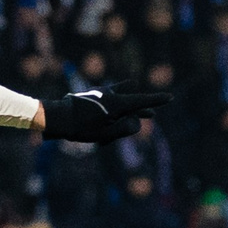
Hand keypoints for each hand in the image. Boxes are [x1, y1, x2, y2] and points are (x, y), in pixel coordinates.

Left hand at [41, 84, 170, 142]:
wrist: (58, 117)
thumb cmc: (81, 128)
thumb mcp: (106, 133)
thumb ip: (126, 128)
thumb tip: (137, 122)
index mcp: (117, 103)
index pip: (142, 101)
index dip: (157, 101)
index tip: (170, 97)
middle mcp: (111, 95)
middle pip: (131, 104)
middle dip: (140, 110)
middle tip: (152, 114)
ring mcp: (101, 94)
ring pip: (120, 103)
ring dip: (124, 112)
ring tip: (138, 112)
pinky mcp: (93, 96)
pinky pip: (109, 102)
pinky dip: (112, 111)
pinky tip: (107, 117)